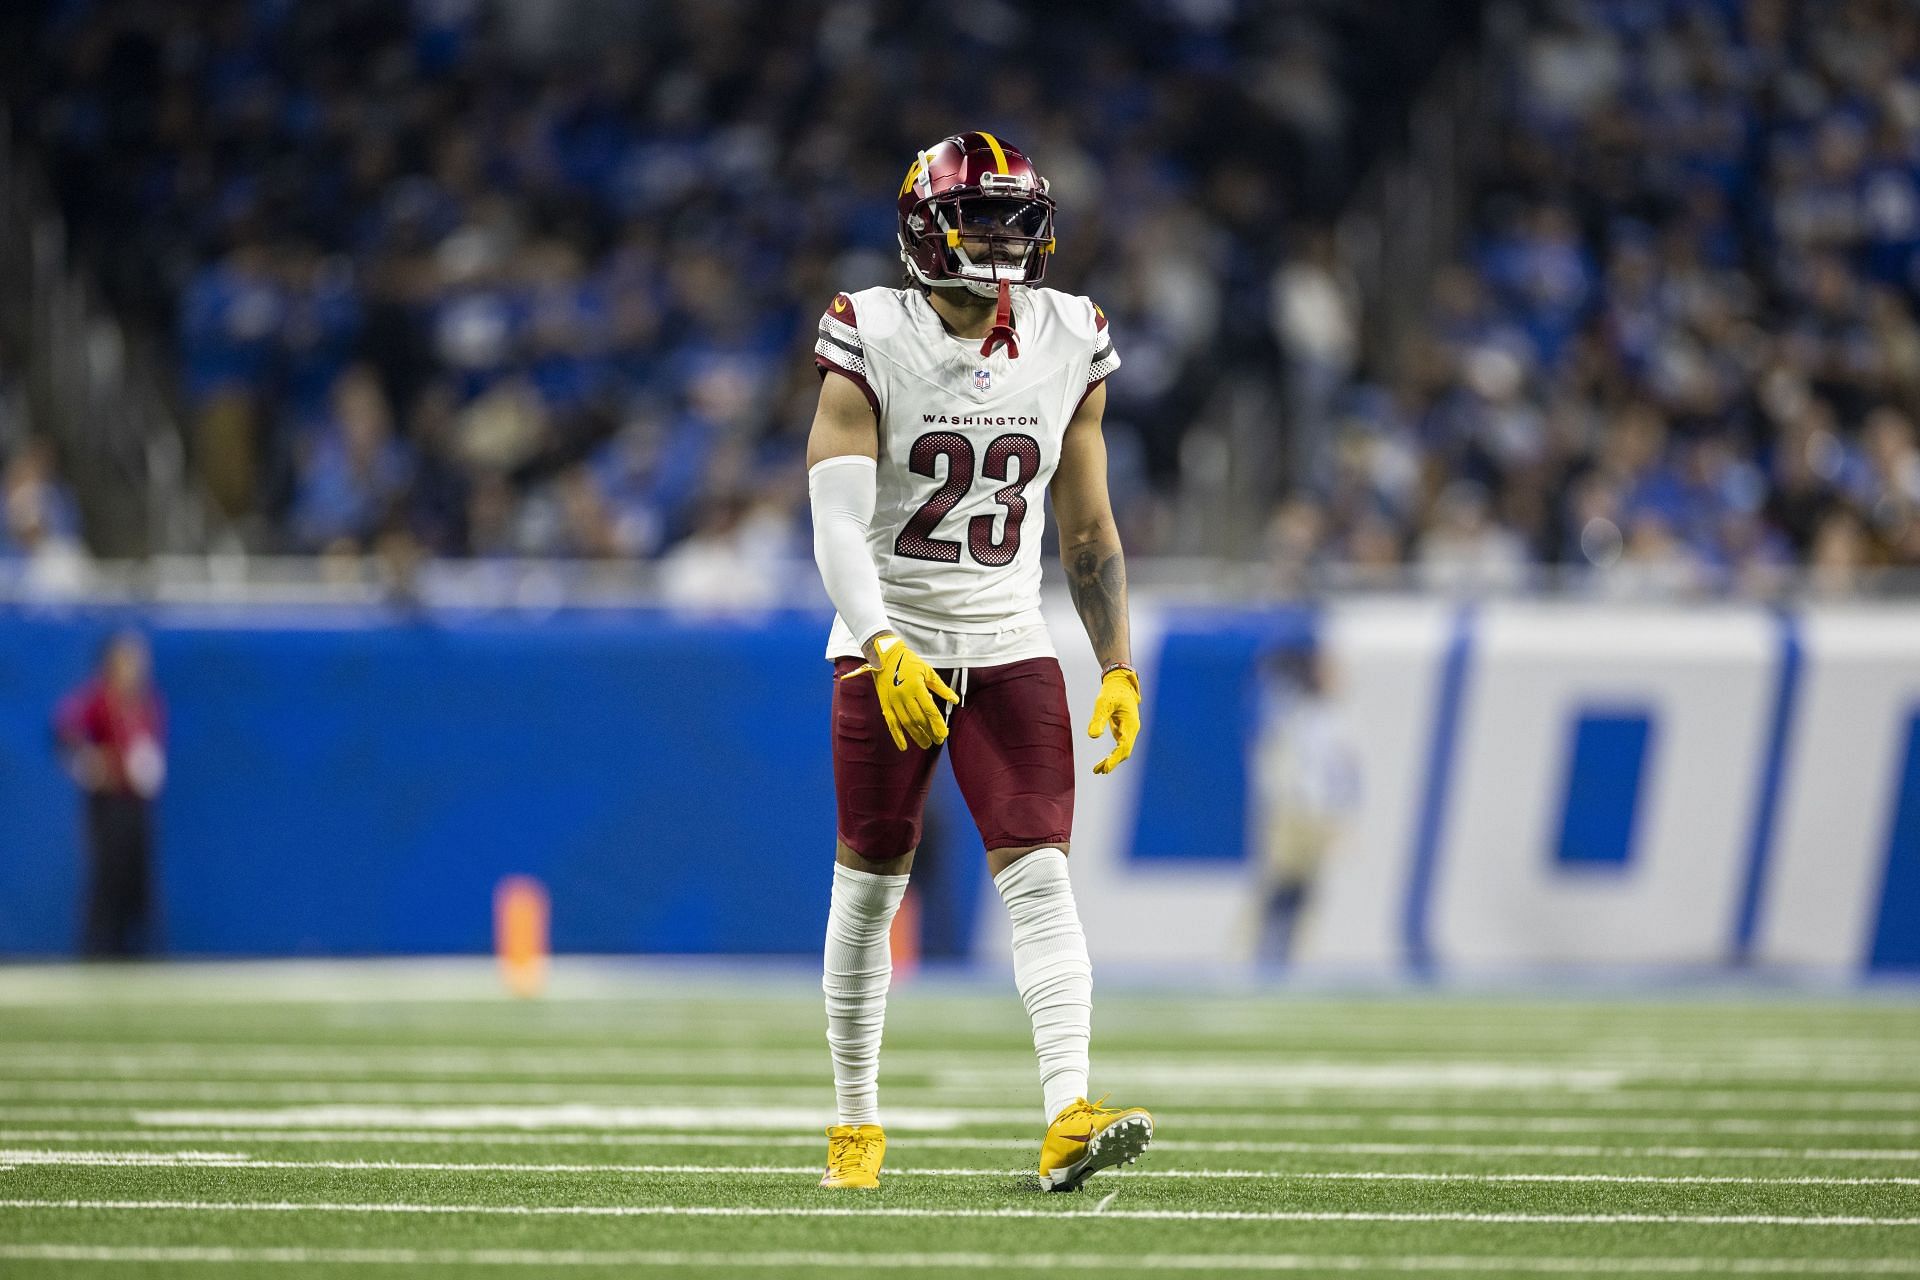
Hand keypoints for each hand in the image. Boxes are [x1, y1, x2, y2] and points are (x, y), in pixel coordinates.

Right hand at [843, 634, 957, 750]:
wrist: (884, 655)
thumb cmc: (908, 662)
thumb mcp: (928, 671)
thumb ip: (941, 687)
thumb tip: (955, 700)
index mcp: (916, 687)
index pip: (930, 710)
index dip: (937, 724)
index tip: (944, 733)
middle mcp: (904, 696)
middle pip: (919, 719)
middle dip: (930, 731)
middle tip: (938, 740)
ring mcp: (893, 701)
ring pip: (906, 723)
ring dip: (917, 736)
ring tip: (926, 744)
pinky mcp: (884, 704)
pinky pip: (891, 723)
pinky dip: (897, 736)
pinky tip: (904, 746)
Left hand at [1087, 665, 1140, 774]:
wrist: (1120, 682)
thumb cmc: (1112, 691)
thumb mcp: (1103, 703)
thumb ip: (1098, 719)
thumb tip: (1093, 736)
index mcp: (1130, 723)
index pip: (1124, 746)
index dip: (1115, 758)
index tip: (1105, 768)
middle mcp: (1132, 729)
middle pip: (1125, 751)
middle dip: (1112, 762)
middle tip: (1099, 770)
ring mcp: (1129, 730)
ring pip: (1122, 750)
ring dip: (1111, 760)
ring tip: (1097, 770)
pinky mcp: (1123, 730)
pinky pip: (1119, 746)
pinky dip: (1111, 755)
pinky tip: (1102, 762)